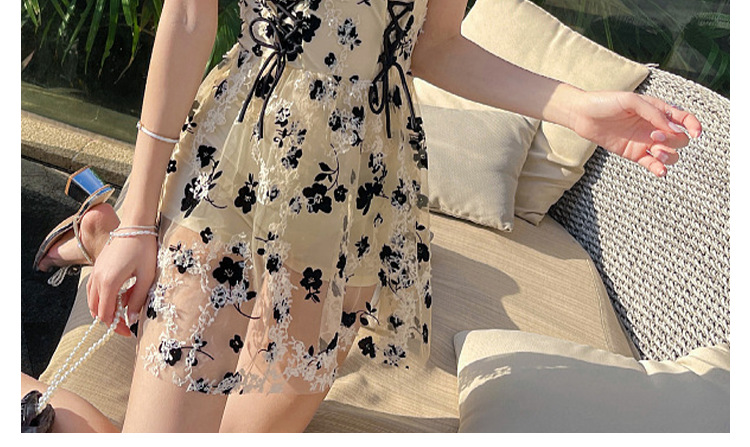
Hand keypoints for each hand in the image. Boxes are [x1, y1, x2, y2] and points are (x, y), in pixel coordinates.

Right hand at [86, 234, 157, 336]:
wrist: (136, 226)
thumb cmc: (144, 249)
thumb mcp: (146, 276)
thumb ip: (138, 299)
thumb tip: (132, 319)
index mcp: (109, 283)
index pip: (106, 314)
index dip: (116, 327)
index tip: (129, 332)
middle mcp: (97, 278)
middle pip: (96, 310)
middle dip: (111, 321)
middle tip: (127, 326)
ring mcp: (95, 272)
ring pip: (92, 300)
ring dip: (105, 310)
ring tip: (123, 314)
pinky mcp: (98, 267)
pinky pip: (94, 289)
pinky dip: (102, 299)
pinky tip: (118, 298)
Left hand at [569, 91, 701, 176]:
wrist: (582, 115)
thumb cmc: (606, 102)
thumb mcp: (631, 101)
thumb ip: (653, 112)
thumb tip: (673, 128)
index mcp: (658, 111)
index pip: (683, 119)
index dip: (694, 126)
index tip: (696, 133)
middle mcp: (654, 127)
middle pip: (680, 139)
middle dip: (674, 141)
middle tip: (655, 137)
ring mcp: (645, 142)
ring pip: (670, 154)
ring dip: (669, 156)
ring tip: (655, 152)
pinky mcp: (634, 154)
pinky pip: (652, 164)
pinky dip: (659, 169)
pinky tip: (660, 170)